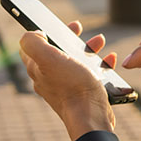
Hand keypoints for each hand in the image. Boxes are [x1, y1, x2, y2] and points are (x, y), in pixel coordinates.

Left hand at [19, 20, 115, 140]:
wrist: (91, 114)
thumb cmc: (72, 86)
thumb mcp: (49, 58)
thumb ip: (33, 43)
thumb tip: (31, 33)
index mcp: (38, 68)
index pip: (31, 47)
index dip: (41, 33)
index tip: (54, 25)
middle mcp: (49, 77)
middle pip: (55, 51)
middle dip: (68, 37)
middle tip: (77, 28)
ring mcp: (66, 84)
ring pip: (75, 60)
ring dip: (87, 47)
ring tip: (99, 41)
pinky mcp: (83, 91)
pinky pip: (91, 72)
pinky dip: (100, 63)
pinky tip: (109, 59)